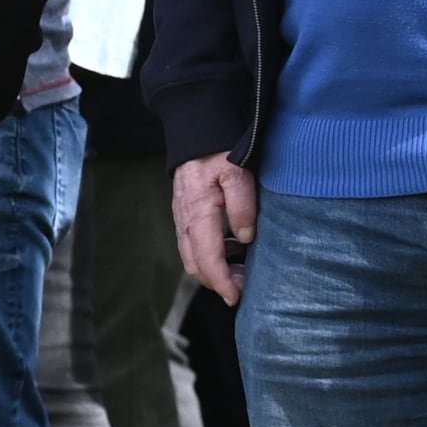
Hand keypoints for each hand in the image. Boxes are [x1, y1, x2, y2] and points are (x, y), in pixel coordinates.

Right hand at [174, 154, 260, 305]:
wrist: (195, 128)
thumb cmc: (218, 149)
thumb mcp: (237, 173)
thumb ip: (242, 206)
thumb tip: (245, 238)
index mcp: (198, 214)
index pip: (208, 260)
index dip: (222, 283)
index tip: (236, 298)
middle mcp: (185, 220)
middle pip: (195, 265)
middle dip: (217, 283)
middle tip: (243, 288)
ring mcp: (182, 217)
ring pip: (192, 256)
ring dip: (213, 270)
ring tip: (241, 271)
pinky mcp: (185, 212)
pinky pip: (192, 243)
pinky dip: (210, 255)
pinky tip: (232, 249)